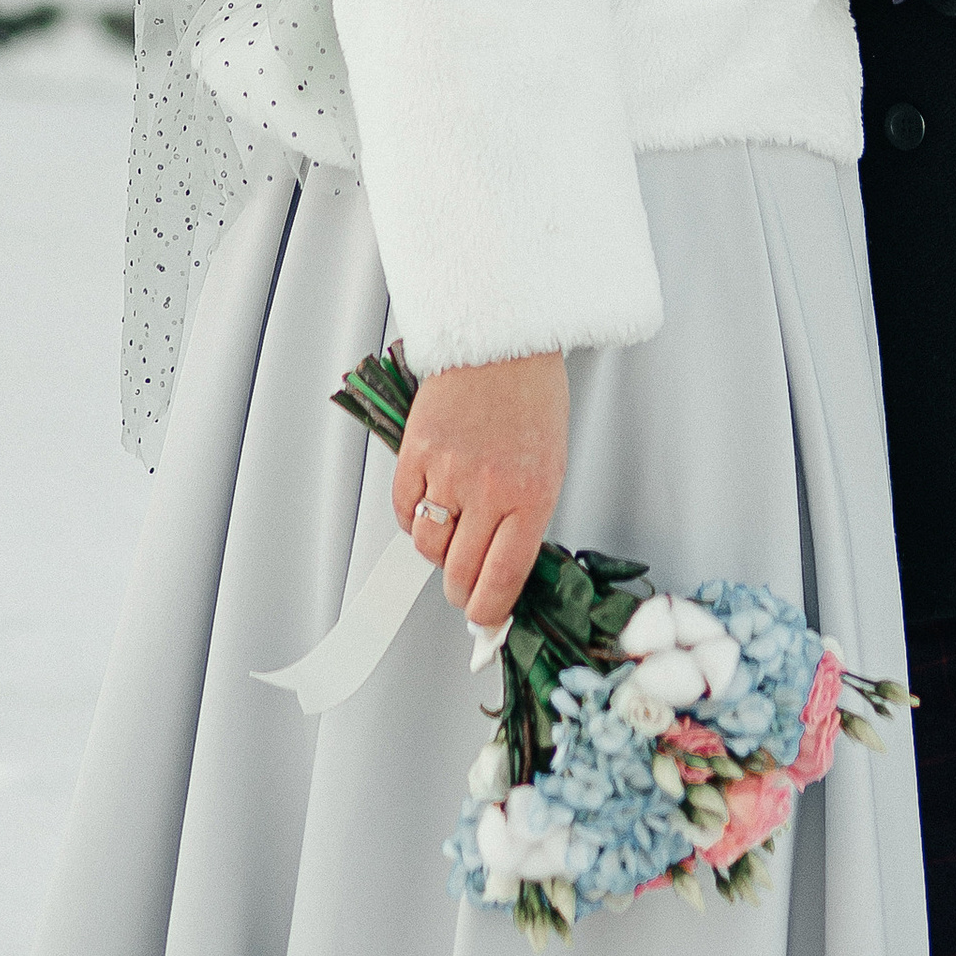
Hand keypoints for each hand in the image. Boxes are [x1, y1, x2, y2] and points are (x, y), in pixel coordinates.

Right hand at [394, 351, 568, 628]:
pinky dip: (414, 517)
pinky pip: (404, 510)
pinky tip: (430, 501)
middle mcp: (490, 490)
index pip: (502, 581)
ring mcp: (449, 471)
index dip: (488, 612)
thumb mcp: (550, 465)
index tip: (484, 618)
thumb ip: (526, 520)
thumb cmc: (533, 398)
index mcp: (532, 498)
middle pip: (458, 575)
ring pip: (428, 547)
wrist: (506, 337)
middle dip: (460, 589)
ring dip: (437, 549)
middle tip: (464, 583)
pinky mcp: (416, 451)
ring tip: (452, 526)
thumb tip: (501, 573)